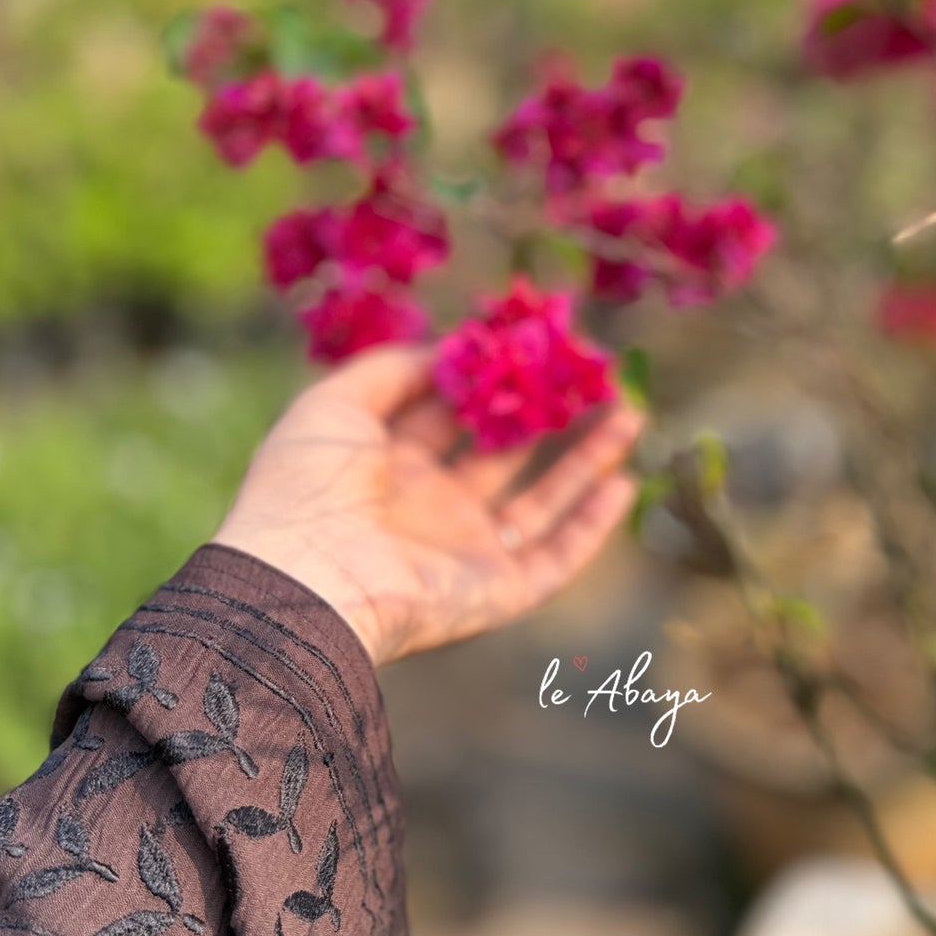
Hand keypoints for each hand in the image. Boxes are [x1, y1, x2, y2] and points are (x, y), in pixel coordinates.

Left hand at [214, 345, 641, 664]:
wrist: (306, 581)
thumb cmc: (308, 486)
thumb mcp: (335, 404)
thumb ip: (392, 368)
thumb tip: (451, 350)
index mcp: (385, 465)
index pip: (449, 415)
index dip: (491, 380)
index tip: (535, 343)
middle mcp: (429, 508)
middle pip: (503, 454)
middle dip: (548, 414)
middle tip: (593, 375)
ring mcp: (464, 552)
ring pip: (540, 501)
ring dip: (586, 459)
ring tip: (629, 412)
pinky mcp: (494, 592)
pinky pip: (554, 558)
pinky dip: (591, 525)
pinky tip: (624, 482)